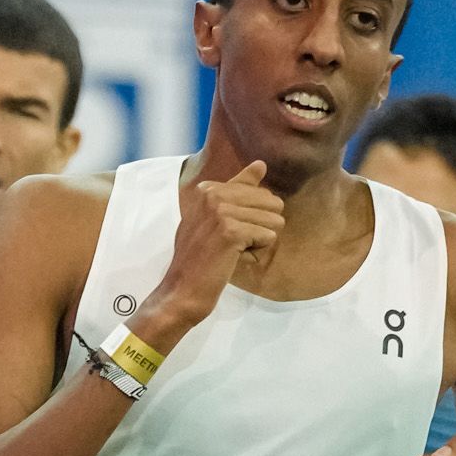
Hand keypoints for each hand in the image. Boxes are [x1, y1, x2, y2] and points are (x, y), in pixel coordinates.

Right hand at [143, 160, 283, 338]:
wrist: (182, 291)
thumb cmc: (199, 259)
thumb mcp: (213, 218)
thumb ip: (238, 190)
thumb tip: (261, 164)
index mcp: (209, 188)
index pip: (258, 192)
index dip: (250, 218)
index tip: (224, 233)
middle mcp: (213, 193)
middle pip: (271, 203)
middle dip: (260, 227)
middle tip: (231, 244)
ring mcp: (221, 211)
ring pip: (273, 221)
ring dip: (259, 241)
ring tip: (232, 251)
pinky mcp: (231, 231)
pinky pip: (268, 237)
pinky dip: (256, 252)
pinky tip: (234, 259)